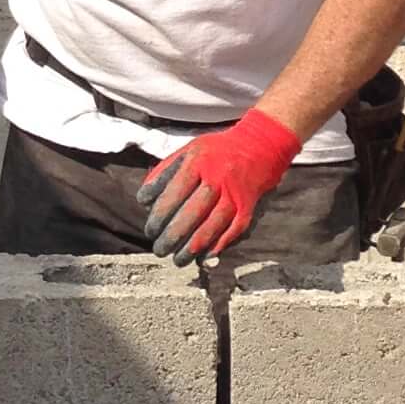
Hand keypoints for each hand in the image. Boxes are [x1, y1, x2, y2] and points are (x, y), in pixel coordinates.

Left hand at [142, 109, 301, 260]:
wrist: (260, 144)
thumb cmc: (217, 150)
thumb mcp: (189, 150)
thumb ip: (165, 172)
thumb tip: (144, 199)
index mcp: (199, 161)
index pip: (175, 191)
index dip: (160, 214)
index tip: (150, 230)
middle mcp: (218, 176)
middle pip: (193, 211)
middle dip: (173, 235)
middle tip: (160, 249)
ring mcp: (235, 192)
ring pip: (213, 224)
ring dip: (194, 246)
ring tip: (178, 259)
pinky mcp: (249, 205)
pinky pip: (233, 229)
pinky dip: (219, 245)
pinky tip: (204, 256)